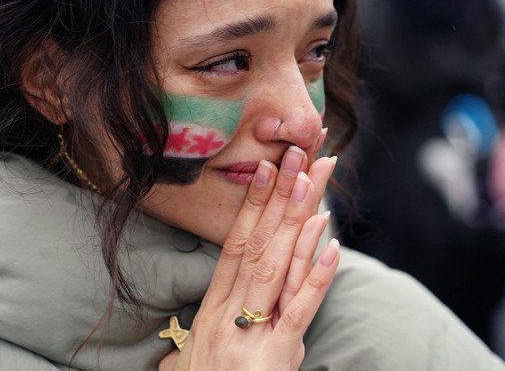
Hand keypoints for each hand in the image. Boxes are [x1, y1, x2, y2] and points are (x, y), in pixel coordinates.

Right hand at [160, 138, 339, 369]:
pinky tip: (333, 242)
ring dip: (299, 218)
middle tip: (302, 153)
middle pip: (259, 244)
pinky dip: (317, 274)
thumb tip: (171, 352)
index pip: (234, 246)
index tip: (269, 167)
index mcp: (212, 312)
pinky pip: (300, 309)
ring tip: (316, 179)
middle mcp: (228, 314)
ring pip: (278, 264)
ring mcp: (251, 333)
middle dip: (282, 196)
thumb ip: (184, 352)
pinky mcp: (276, 357)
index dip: (253, 205)